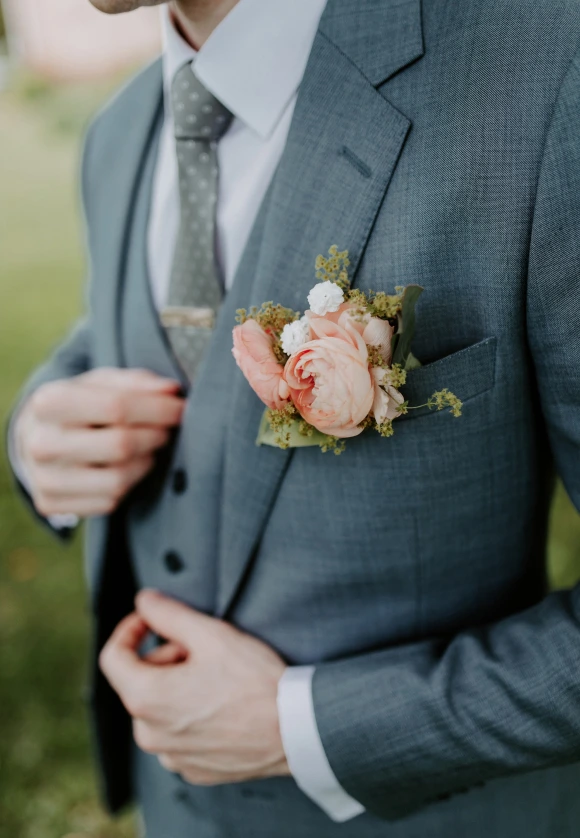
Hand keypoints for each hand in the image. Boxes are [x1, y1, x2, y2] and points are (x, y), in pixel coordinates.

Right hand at [15, 368, 184, 517]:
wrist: (37, 436)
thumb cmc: (80, 404)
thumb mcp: (102, 382)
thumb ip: (137, 383)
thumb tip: (171, 390)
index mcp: (49, 402)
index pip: (116, 407)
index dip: (157, 409)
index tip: (180, 408)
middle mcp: (40, 443)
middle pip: (121, 445)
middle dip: (154, 436)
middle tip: (165, 430)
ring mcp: (43, 478)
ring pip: (118, 479)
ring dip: (145, 462)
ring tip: (147, 447)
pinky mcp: (50, 504)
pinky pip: (109, 501)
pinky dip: (129, 484)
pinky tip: (127, 467)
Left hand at [99, 590, 289, 784]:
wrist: (295, 729)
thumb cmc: (254, 681)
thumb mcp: (210, 634)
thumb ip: (168, 614)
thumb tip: (143, 601)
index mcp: (145, 698)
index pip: (112, 657)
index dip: (130, 629)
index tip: (152, 620)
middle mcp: (149, 734)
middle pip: (141, 681)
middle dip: (167, 658)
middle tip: (205, 650)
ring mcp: (171, 756)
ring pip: (160, 709)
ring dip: (179, 688)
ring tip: (218, 679)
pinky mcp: (193, 770)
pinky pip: (179, 734)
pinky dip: (192, 715)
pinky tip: (224, 706)